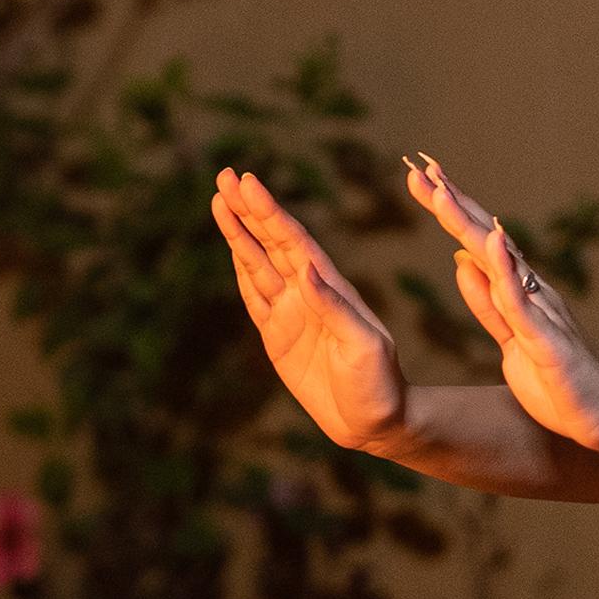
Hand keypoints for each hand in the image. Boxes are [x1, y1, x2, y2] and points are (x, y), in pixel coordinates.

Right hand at [212, 169, 413, 454]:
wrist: (377, 422)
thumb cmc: (379, 384)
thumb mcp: (362, 345)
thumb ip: (333, 307)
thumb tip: (305, 269)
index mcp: (330, 287)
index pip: (293, 240)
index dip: (269, 211)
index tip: (248, 182)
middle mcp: (307, 292)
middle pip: (270, 242)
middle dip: (247, 209)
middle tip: (223, 175)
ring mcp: (291, 313)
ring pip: (256, 263)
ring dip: (238, 233)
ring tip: (218, 201)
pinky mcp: (279, 337)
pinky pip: (254, 297)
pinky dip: (241, 270)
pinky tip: (233, 248)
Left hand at [407, 155, 598, 469]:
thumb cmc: (559, 379)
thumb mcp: (509, 337)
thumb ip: (486, 301)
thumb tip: (460, 259)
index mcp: (517, 291)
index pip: (478, 242)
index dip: (450, 211)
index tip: (421, 178)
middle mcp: (531, 290)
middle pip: (487, 237)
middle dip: (455, 202)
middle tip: (423, 166)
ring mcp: (541, 312)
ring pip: (501, 261)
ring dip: (472, 225)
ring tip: (444, 193)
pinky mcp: (548, 341)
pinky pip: (523, 304)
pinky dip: (506, 273)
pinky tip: (491, 246)